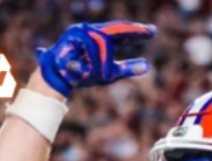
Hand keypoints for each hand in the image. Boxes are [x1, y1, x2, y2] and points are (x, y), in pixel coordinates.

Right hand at [36, 21, 156, 97]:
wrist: (58, 78)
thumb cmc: (82, 75)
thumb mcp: (109, 74)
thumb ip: (126, 68)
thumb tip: (147, 65)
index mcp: (101, 38)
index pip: (121, 31)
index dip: (137, 31)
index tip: (153, 31)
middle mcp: (92, 31)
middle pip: (116, 31)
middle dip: (132, 32)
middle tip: (148, 32)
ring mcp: (82, 31)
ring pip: (104, 44)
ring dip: (102, 63)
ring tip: (98, 76)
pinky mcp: (73, 35)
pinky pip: (91, 48)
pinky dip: (91, 62)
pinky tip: (88, 70)